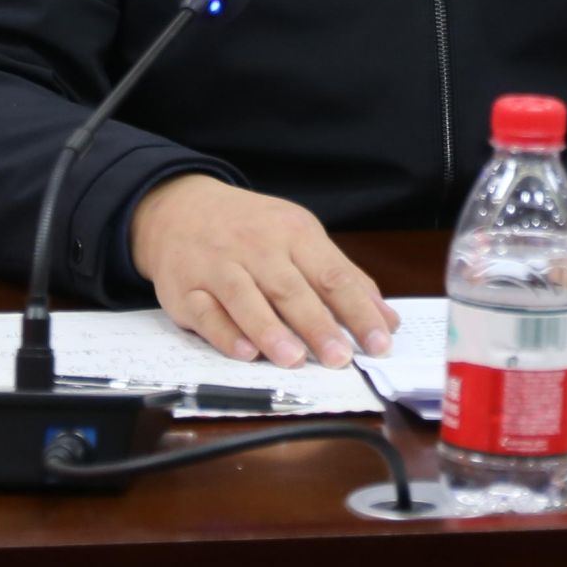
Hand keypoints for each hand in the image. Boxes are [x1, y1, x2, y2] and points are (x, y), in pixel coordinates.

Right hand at [129, 174, 398, 367]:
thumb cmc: (251, 229)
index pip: (332, 275)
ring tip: (295, 359)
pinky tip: (245, 353)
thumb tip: (387, 318)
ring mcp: (219, 266)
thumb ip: (342, 277)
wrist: (179, 207)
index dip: (358, 310)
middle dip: (318, 325)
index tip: (381, 341)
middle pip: (291, 289)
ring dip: (271, 330)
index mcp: (294, 233)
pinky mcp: (186, 289)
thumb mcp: (299, 237)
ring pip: (247, 299)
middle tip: (342, 358)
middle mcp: (257, 247)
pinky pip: (207, 313)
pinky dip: (226, 333)